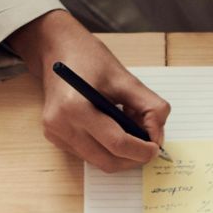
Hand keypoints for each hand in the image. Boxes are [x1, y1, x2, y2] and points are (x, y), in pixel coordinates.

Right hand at [9, 10, 168, 171]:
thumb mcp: (125, 78)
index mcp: (76, 107)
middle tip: (148, 146)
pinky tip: (112, 128)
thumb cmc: (89, 58)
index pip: (117, 143)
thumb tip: (157, 137)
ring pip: (99, 162)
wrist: (56, 49)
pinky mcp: (55, 138)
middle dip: (133, 158)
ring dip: (120, 154)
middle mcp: (61, 125)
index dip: (141, 150)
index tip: (156, 148)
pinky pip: (89, 155)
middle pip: (108, 161)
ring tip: (129, 130)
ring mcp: (56, 134)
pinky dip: (107, 149)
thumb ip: (149, 106)